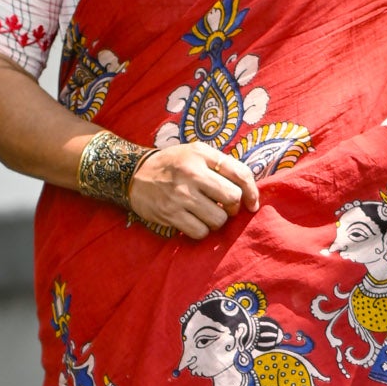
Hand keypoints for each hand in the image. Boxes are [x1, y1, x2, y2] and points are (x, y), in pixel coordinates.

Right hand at [129, 142, 258, 239]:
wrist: (134, 174)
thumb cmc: (173, 165)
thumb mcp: (196, 153)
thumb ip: (222, 165)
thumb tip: (248, 192)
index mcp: (201, 154)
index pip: (240, 174)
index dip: (252, 192)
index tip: (252, 204)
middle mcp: (192, 173)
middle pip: (232, 199)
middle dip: (233, 208)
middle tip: (224, 207)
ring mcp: (180, 195)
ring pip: (218, 219)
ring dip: (216, 221)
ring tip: (206, 214)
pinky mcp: (170, 214)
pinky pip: (200, 232)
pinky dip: (201, 230)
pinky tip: (194, 221)